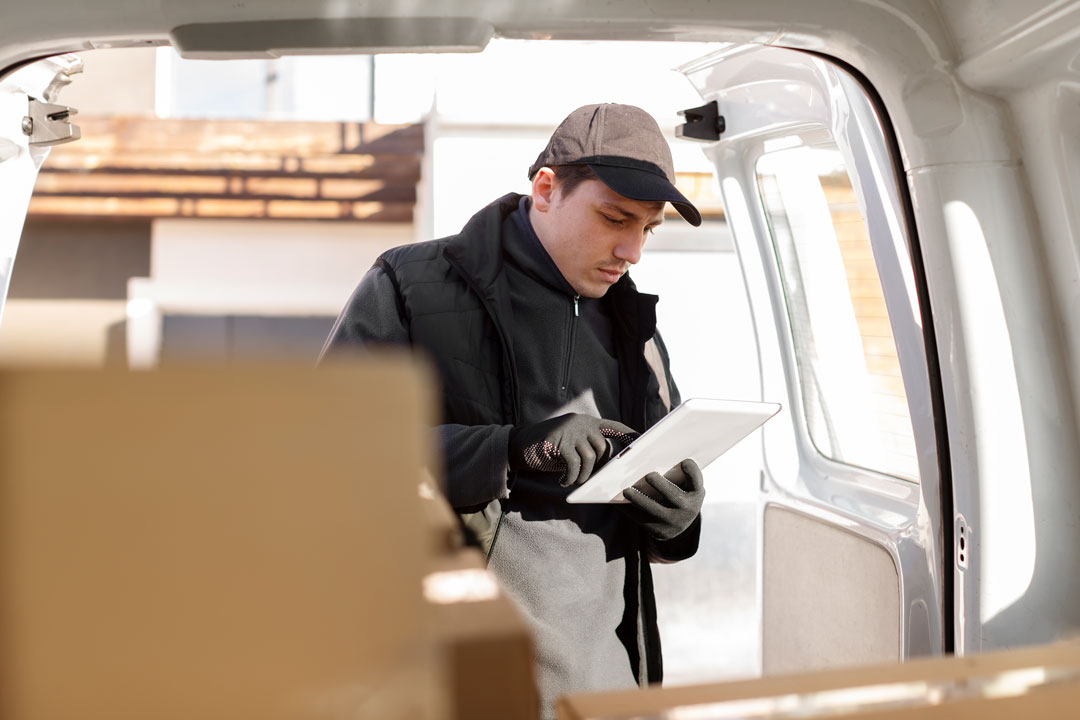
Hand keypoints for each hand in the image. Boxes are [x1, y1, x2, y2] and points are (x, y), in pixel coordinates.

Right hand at [508, 413, 637, 486]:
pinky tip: (562, 481)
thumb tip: (608, 467)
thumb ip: (587, 446)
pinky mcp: (559, 441)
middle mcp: (581, 422)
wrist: (518, 445)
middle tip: (586, 480)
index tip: (642, 441)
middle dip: (598, 468)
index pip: (613, 426)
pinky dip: (571, 477)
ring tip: (572, 481)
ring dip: (583, 476)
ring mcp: (570, 430)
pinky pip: (574, 465)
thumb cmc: (548, 449)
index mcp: (586, 422)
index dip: (628, 434)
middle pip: (603, 448)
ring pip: (590, 458)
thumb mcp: (570, 443)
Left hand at [622, 459, 703, 539]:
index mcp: (695, 493)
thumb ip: (678, 474)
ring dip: (639, 500)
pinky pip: (640, 520)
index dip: (692, 472)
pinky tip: (617, 502)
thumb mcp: (686, 486)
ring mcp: (673, 523)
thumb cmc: (680, 494)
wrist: (681, 524)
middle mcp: (688, 510)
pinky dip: (628, 510)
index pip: (696, 481)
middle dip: (661, 486)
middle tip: (649, 475)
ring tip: (626, 491)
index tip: (684, 462)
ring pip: (654, 510)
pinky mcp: (658, 531)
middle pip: (673, 496)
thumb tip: (651, 457)